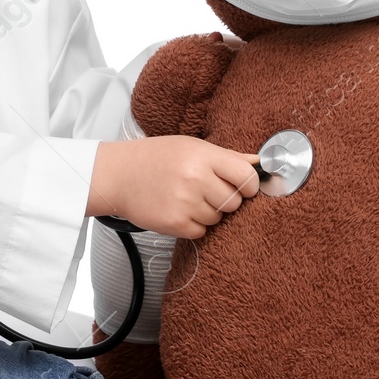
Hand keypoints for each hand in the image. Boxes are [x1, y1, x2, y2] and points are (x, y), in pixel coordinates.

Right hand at [86, 137, 261, 237]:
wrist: (118, 175)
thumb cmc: (156, 158)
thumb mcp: (192, 146)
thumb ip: (227, 157)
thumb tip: (261, 163)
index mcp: (203, 156)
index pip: (247, 177)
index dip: (249, 185)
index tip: (243, 186)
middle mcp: (195, 179)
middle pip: (234, 202)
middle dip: (225, 199)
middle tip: (205, 190)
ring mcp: (185, 203)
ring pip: (218, 218)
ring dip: (207, 213)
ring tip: (186, 198)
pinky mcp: (175, 223)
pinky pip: (201, 232)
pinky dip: (193, 225)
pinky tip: (178, 210)